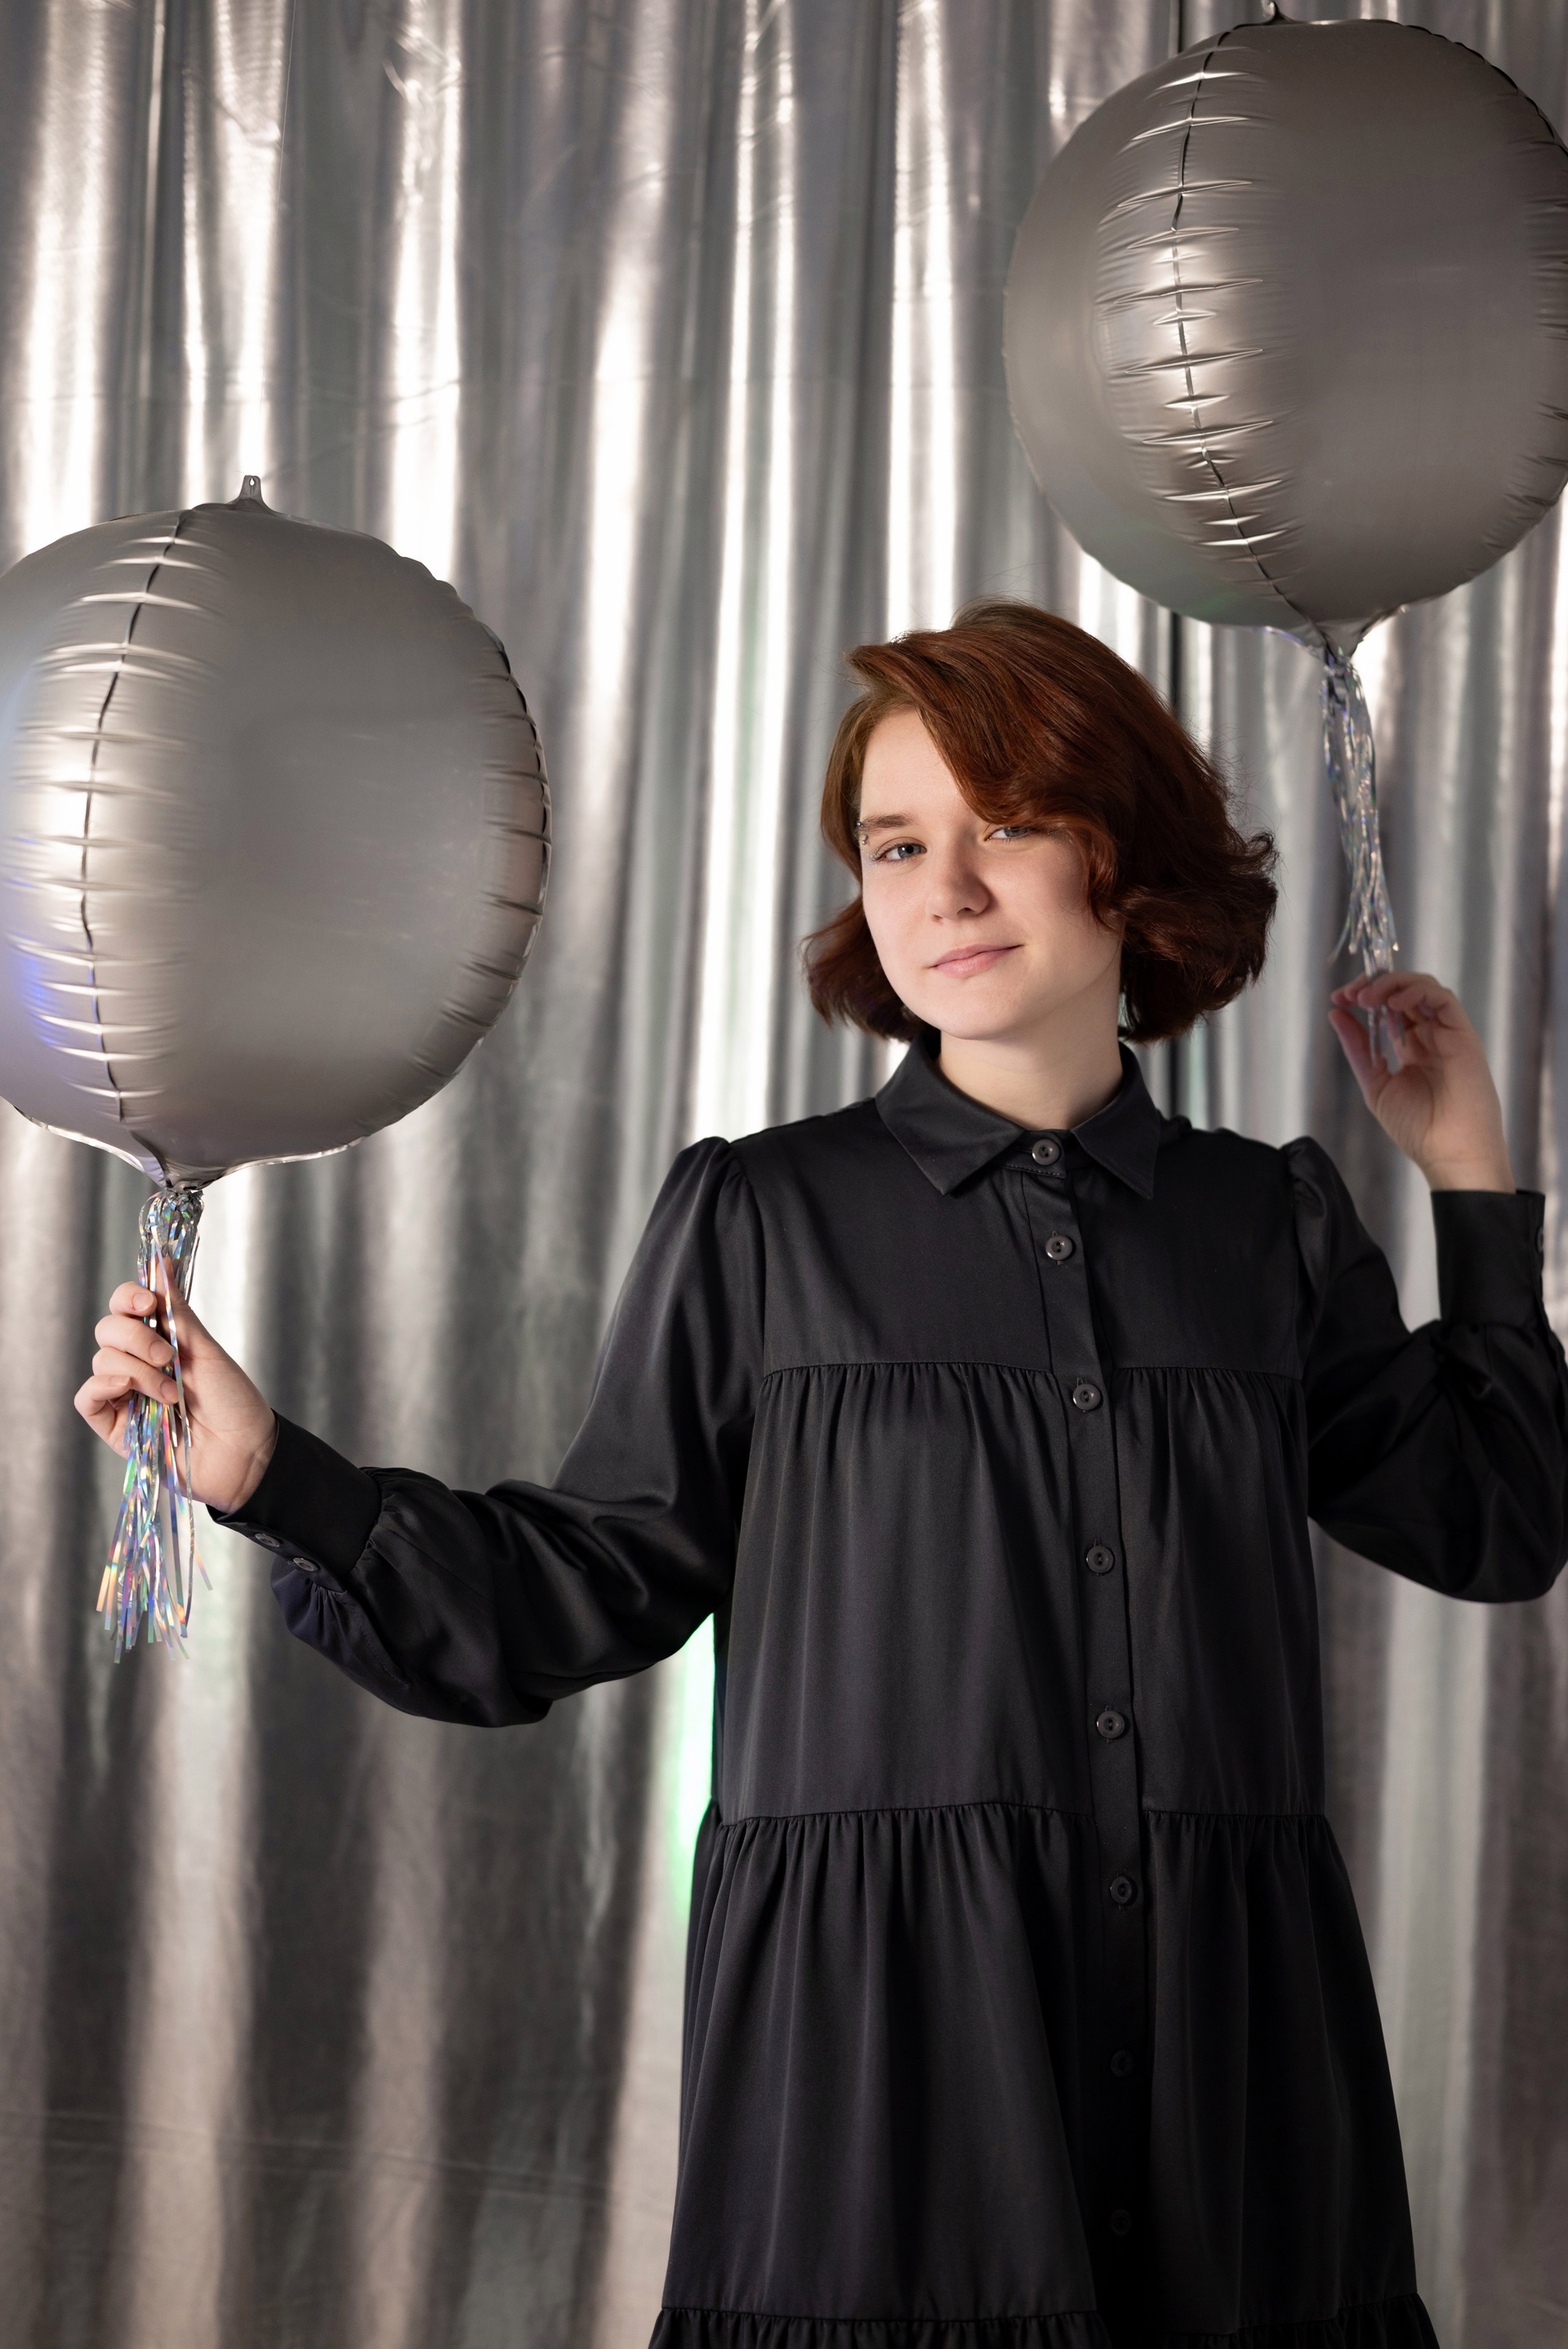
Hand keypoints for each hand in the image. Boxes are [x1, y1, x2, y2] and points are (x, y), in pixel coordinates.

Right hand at [75, 1272, 277, 1512]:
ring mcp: (124, 1393)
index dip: (129, 1297)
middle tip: (168, 1356)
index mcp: (160, 1338)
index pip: (126, 1305)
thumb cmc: (232, 1401)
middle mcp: (138, 1362)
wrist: (243, 1451)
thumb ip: (177, 1311)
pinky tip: (129, 1388)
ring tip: (173, 1393)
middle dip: (135, 1337)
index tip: (148, 1302)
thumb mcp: (206, 1350)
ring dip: (138, 1371)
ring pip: (102, 1360)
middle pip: (108, 1329)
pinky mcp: (114, 1424)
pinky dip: (104, 1386)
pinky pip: (87, 1398)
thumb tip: (162, 1261)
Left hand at [1329, 971, 1514, 1191]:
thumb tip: (1336, 1014)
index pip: (1389, 1007)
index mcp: (1413, 1047)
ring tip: (1366, 996)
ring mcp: (1448, 1034)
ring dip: (1392, 984)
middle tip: (1350, 993)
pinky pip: (1443, 1000)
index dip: (1365, 996)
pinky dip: (1417, 991)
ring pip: (1424, 989)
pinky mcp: (1463, 1035)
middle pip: (1405, 992)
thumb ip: (1358, 1048)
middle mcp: (1432, 1036)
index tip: (1339, 999)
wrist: (1447, 1152)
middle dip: (1374, 985)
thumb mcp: (1375, 1083)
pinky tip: (1393, 1001)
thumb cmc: (1418, 1128)